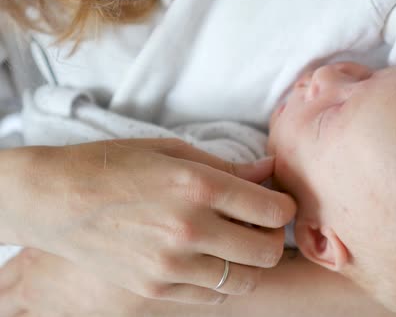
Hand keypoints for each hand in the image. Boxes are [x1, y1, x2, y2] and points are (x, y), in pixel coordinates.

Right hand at [0, 139, 295, 303]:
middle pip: (267, 251)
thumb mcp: (172, 151)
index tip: (278, 204)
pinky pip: (211, 296)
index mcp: (199, 186)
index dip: (285, 207)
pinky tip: (210, 260)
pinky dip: (221, 281)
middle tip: (262, 226)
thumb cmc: (115, 165)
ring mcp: (172, 264)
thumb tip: (268, 171)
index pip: (273, 210)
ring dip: (250, 264)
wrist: (57, 199)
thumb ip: (227, 166)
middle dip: (275, 238)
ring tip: (237, 245)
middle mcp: (190, 228)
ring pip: (244, 281)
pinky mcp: (155, 287)